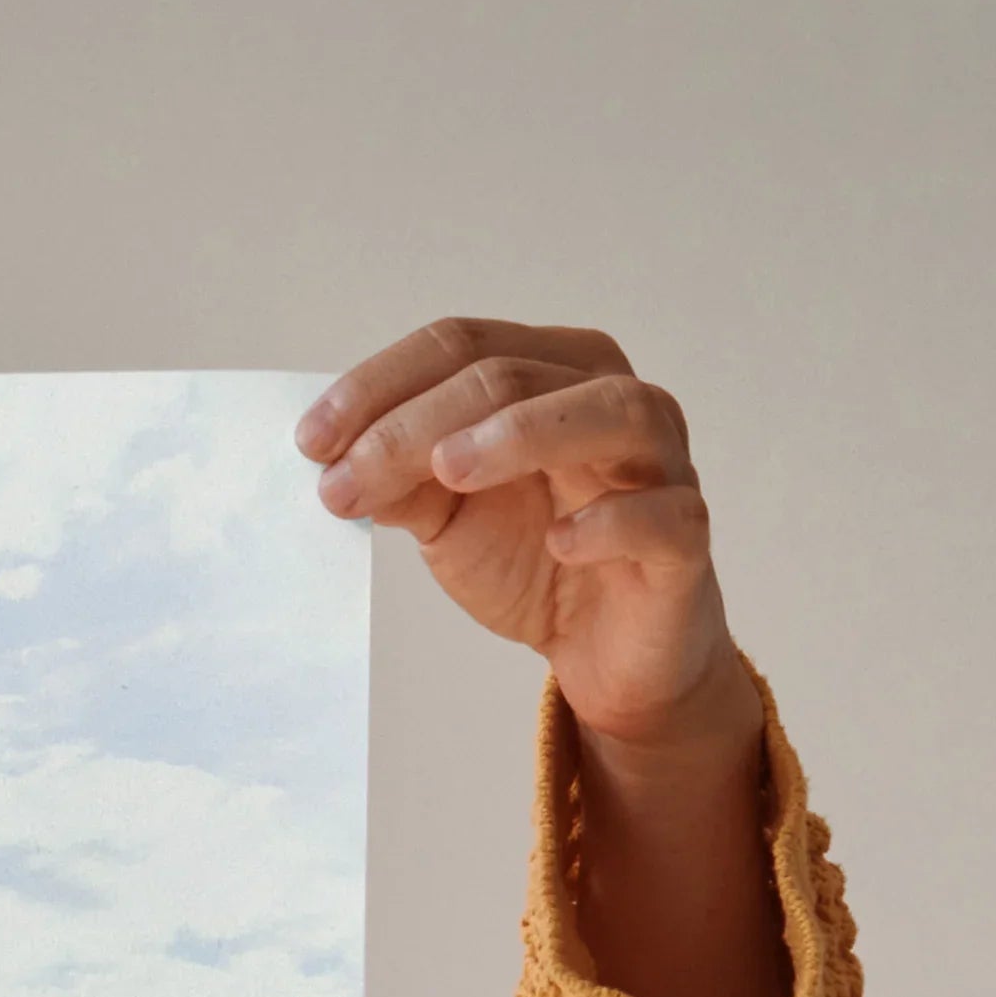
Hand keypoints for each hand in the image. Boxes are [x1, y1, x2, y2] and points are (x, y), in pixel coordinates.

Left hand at [301, 318, 786, 996]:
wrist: (604, 651)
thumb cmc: (535, 559)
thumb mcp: (448, 517)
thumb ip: (402, 481)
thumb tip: (336, 460)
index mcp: (551, 373)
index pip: (462, 345)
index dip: (380, 386)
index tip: (310, 442)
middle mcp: (612, 398)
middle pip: (513, 375)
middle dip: (416, 425)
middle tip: (345, 479)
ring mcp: (659, 464)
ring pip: (606, 413)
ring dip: (521, 434)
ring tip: (448, 470)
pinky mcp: (684, 538)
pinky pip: (661, 514)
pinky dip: (610, 521)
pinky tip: (560, 540)